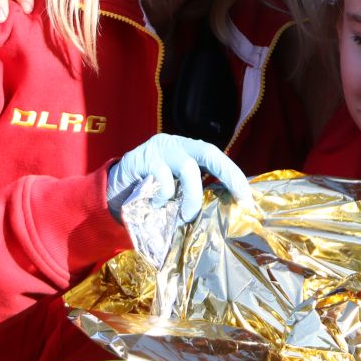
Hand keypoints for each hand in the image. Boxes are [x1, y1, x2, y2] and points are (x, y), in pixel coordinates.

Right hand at [106, 133, 253, 223]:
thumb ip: (193, 190)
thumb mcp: (175, 187)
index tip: (247, 196)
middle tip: (239, 197)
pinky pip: (161, 179)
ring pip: (188, 168)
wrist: (114, 187)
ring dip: (192, 196)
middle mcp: (177, 144)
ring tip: (187, 216)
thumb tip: (223, 209)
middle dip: (228, 174)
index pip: (216, 156)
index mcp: (188, 150)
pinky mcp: (142, 158)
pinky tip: (155, 204)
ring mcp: (160, 149)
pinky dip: (163, 197)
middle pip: (209, 152)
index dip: (233, 174)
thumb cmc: (150, 190)